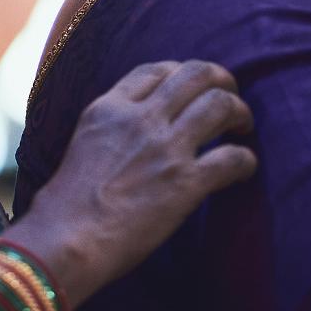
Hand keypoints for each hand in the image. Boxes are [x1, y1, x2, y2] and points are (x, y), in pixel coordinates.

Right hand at [7, 60, 256, 306]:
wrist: (66, 241)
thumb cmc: (64, 208)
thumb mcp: (81, 145)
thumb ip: (109, 129)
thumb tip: (130, 136)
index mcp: (110, 108)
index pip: (156, 70)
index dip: (182, 73)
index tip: (192, 88)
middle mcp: (140, 119)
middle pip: (196, 74)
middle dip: (221, 80)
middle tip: (230, 96)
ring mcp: (165, 148)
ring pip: (221, 105)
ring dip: (240, 112)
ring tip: (243, 127)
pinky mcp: (185, 183)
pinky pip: (232, 158)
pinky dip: (245, 161)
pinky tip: (244, 169)